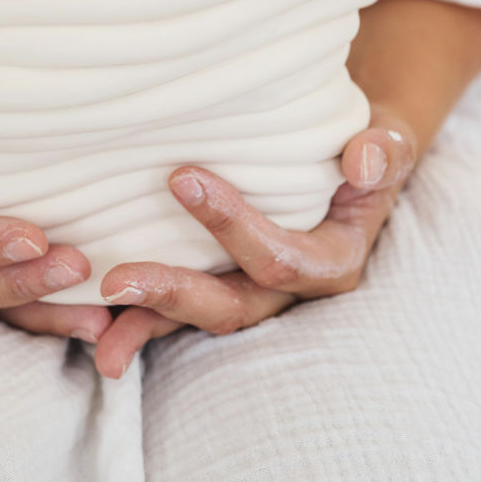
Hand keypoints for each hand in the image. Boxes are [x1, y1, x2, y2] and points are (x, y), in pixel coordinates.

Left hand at [91, 107, 416, 378]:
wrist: (349, 159)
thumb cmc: (363, 146)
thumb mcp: (388, 140)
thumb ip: (384, 151)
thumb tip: (363, 162)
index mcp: (330, 261)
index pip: (280, 259)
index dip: (233, 227)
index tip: (183, 178)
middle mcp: (287, 289)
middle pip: (230, 306)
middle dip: (173, 294)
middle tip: (116, 278)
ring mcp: (249, 292)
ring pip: (196, 318)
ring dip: (145, 326)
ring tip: (97, 341)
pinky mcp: (217, 283)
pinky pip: (175, 310)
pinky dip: (136, 320)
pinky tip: (92, 327)